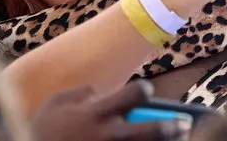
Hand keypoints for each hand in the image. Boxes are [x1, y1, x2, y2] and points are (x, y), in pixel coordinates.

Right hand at [30, 80, 190, 140]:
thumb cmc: (41, 130)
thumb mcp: (56, 102)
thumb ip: (83, 93)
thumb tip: (101, 92)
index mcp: (95, 113)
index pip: (133, 95)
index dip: (142, 92)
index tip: (145, 93)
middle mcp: (105, 135)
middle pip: (149, 131)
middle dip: (170, 127)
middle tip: (184, 125)